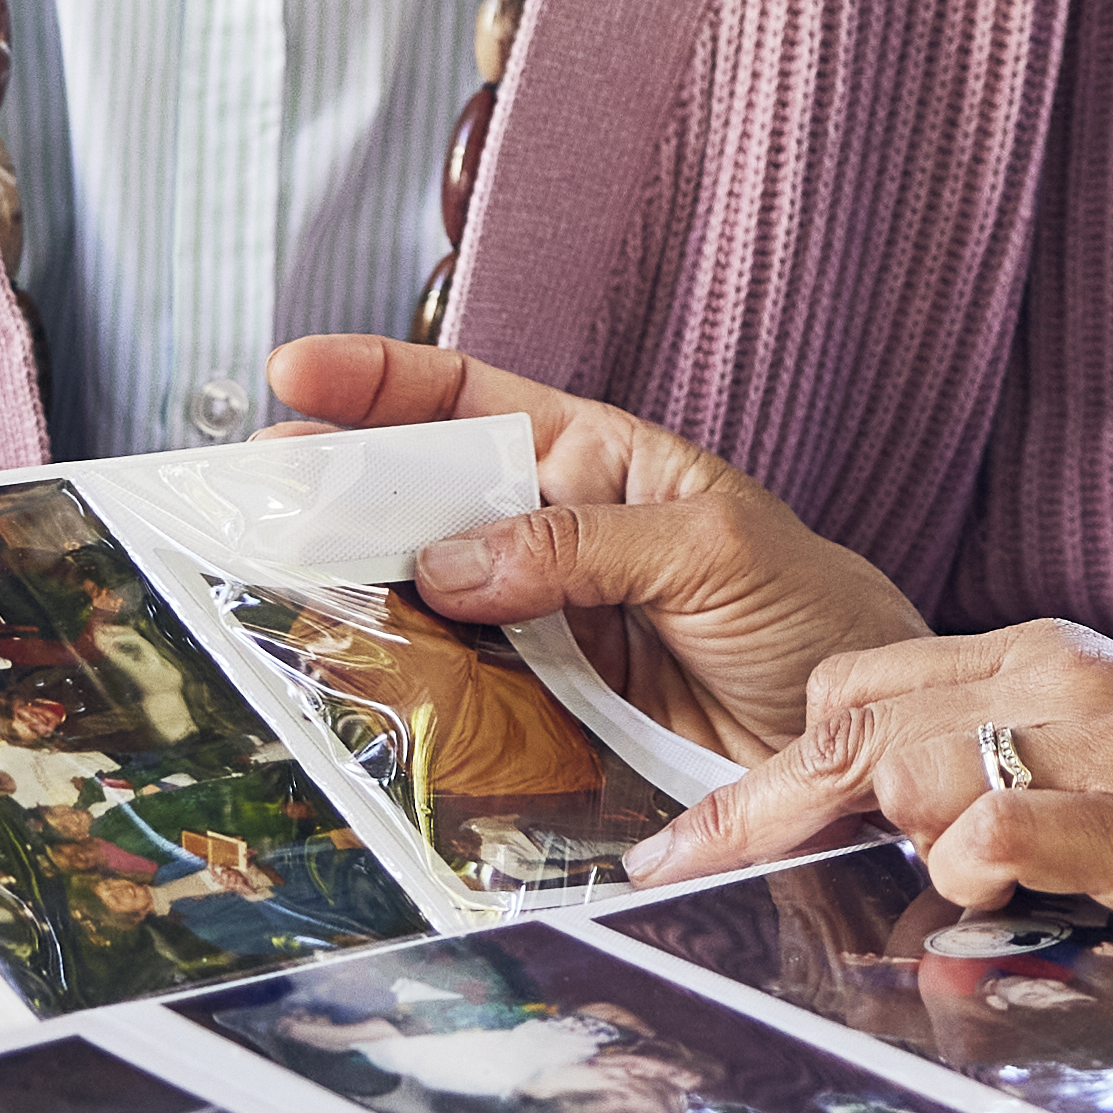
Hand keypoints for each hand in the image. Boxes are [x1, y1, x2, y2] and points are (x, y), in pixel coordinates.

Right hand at [258, 337, 915, 758]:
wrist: (859, 742)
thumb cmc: (815, 614)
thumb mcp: (715, 548)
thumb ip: (586, 545)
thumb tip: (453, 561)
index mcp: (596, 463)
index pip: (471, 401)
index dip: (381, 382)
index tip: (297, 370)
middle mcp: (552, 538)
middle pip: (420, 500)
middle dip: (335, 490)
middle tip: (254, 499)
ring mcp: (537, 627)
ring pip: (421, 598)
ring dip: (351, 594)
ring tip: (278, 590)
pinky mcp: (539, 714)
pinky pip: (454, 693)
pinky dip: (401, 689)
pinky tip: (355, 684)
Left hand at [644, 618, 1112, 962]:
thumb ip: (1021, 767)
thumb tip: (914, 834)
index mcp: (1044, 660)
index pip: (860, 688)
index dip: (765, 769)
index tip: (690, 843)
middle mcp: (1055, 682)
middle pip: (851, 718)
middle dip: (761, 805)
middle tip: (691, 881)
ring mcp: (1096, 746)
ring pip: (906, 762)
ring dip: (866, 841)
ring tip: (862, 911)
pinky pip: (1000, 826)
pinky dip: (962, 866)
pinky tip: (977, 901)